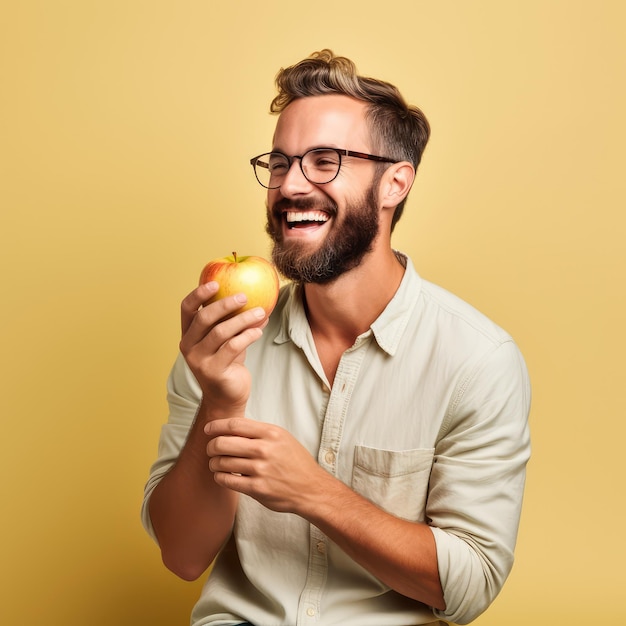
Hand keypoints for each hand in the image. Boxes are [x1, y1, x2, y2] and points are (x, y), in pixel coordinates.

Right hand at [179, 281, 266, 411]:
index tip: (215, 283)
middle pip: (204, 318)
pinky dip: (248, 336)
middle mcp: (188, 346)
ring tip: (260, 312)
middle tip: (244, 296)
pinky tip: (259, 330)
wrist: (226, 397)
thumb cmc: (228, 362)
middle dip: (225, 304)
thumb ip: (232, 320)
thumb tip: (256, 295)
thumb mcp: (226, 338)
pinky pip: (232, 347)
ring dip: (243, 319)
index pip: (186, 309)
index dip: (198, 294)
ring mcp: (199, 360)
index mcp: (188, 334)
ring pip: (220, 332)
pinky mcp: (213, 372)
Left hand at [205, 417, 322, 512]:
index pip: (235, 425)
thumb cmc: (295, 462)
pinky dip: (219, 477)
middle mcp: (264, 449)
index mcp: (271, 433)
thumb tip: (231, 428)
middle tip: (210, 449)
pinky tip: (222, 475)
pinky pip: (227, 480)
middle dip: (211, 446)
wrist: (311, 488)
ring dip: (214, 463)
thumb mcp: (282, 438)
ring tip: (216, 464)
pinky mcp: (257, 488)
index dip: (217, 426)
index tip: (208, 429)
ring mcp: (260, 470)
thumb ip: (259, 432)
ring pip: (222, 462)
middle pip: (223, 442)